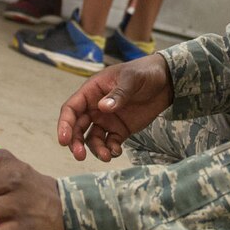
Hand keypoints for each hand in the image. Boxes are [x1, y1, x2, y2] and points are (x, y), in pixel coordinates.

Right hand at [57, 56, 173, 161]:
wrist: (165, 81)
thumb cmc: (143, 73)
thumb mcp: (131, 79)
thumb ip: (118, 94)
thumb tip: (102, 107)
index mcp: (91, 91)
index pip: (71, 109)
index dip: (64, 125)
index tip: (64, 140)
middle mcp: (95, 108)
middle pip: (77, 128)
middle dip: (76, 143)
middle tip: (80, 156)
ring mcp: (107, 120)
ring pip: (92, 139)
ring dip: (96, 150)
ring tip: (107, 156)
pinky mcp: (120, 130)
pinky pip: (110, 143)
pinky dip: (111, 149)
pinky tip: (117, 151)